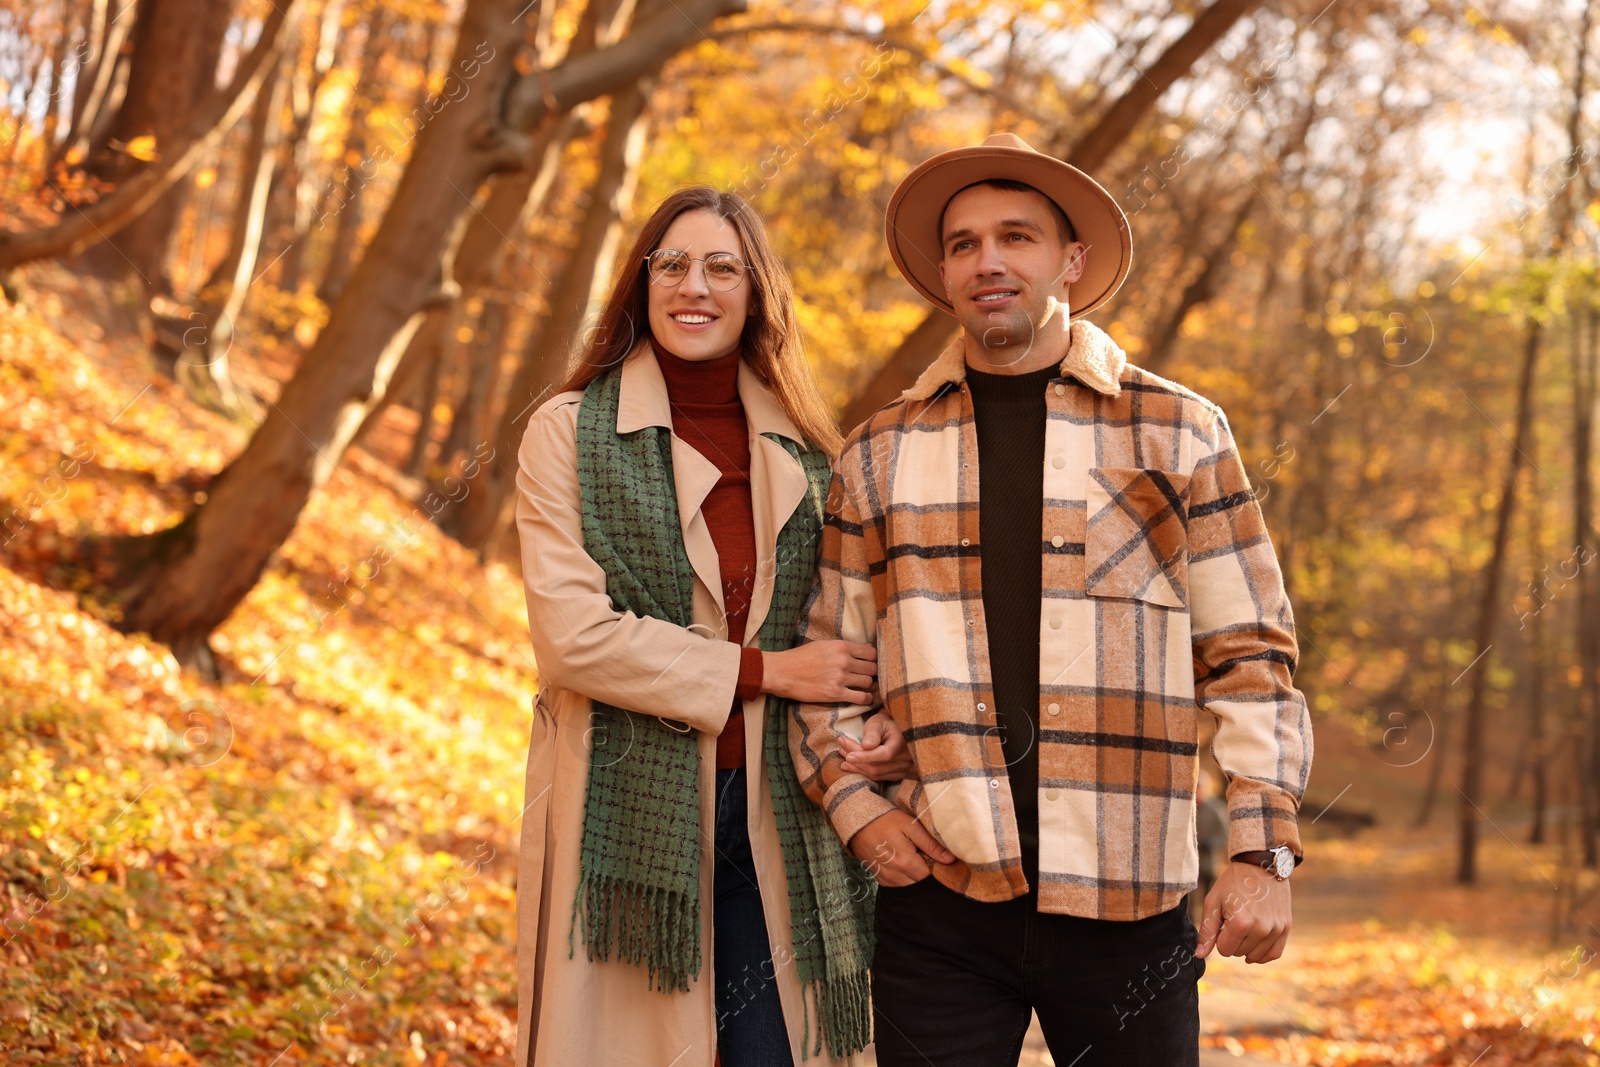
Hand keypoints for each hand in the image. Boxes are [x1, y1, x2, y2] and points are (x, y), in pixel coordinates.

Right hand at [762, 641, 876, 703]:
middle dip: (870, 672)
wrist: (782, 672)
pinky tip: (862, 698)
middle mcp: (843, 661)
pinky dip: (864, 699)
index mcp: (841, 646)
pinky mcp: (835, 694)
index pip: (870, 652)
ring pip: (868, 683)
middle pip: (871, 668)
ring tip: (862, 687)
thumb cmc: (800, 657)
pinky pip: (860, 698)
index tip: (868, 663)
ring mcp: (840, 678)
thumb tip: (865, 649)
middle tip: (865, 676)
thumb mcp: (823, 645)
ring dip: (866, 686)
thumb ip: (843, 648)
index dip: (872, 659)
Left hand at [839, 712, 913, 780]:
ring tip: (843, 758)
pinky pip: (879, 777)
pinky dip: (863, 772)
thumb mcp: (878, 722)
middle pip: (878, 766)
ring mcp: (905, 768)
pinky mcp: (899, 774)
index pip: (884, 754)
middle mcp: (907, 758)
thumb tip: (866, 746)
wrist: (896, 729)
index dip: (865, 757)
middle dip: (857, 761)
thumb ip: (872, 733)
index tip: (848, 756)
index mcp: (903, 742)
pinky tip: (851, 766)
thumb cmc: (885, 723)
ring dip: (857, 767)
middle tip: (841, 750)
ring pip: (877, 774)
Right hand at [848, 809, 953, 885]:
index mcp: (906, 863)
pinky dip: (903, 879)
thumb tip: (950, 859)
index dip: (936, 867)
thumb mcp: (911, 827)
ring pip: (909, 887)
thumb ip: (931, 844)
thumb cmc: (886, 821)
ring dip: (914, 877)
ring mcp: (886, 879)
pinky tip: (903, 864)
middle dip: (925, 873)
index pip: (931, 876)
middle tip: (924, 856)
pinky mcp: (879, 878)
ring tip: (913, 859)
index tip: (936, 856)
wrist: (858, 822)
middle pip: (920, 884)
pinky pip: (896, 886)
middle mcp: (895, 875)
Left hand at [1195, 860, 1292, 963]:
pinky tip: (1255, 944)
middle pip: (1239, 953)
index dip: (1219, 937)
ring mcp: (1276, 929)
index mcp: (1241, 923)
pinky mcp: (1286, 927)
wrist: (1261, 865)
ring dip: (1247, 945)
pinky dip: (1263, 954)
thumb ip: (1207, 931)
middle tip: (1235, 918)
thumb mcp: (1213, 902)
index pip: (1224, 950)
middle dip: (1233, 940)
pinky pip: (1274, 953)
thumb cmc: (1233, 883)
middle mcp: (1261, 929)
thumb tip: (1200, 955)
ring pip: (1255, 956)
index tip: (1223, 921)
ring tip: (1245, 924)